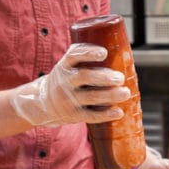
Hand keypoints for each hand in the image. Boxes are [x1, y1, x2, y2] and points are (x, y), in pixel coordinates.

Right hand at [9, 43, 129, 126]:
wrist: (42, 104)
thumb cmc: (64, 81)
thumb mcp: (66, 67)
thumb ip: (84, 59)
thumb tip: (121, 55)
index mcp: (64, 66)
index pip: (74, 56)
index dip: (89, 53)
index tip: (104, 53)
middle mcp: (64, 82)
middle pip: (85, 77)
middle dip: (104, 77)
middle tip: (120, 78)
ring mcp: (68, 100)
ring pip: (91, 97)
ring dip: (110, 95)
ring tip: (125, 93)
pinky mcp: (73, 115)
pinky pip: (90, 116)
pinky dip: (105, 114)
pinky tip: (118, 112)